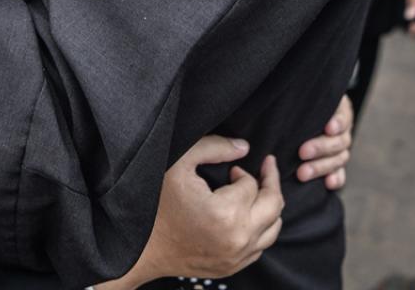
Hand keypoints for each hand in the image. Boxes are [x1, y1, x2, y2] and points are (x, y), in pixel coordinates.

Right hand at [98, 137, 282, 287]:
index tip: (231, 170)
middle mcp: (238, 238)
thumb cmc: (157, 204)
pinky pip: (260, 247)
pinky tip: (247, 217)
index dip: (242, 172)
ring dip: (269, 207)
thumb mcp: (179, 163)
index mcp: (226, 213)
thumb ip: (213, 146)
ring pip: (273, 228)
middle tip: (265, 169)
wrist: (141, 248)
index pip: (251, 185)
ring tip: (257, 192)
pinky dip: (260, 229)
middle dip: (270, 183)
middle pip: (274, 206)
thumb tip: (244, 148)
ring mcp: (236, 257)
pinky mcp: (232, 268)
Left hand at [297, 95, 352, 189]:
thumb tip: (283, 92)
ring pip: (338, 159)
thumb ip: (299, 95)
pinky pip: (340, 173)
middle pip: (339, 141)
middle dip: (320, 147)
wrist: (303, 111)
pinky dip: (336, 179)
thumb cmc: (299, 100)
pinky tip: (328, 184)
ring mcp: (340, 148)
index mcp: (338, 110)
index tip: (328, 128)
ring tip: (302, 173)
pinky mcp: (335, 164)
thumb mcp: (303, 93)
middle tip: (302, 152)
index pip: (343, 115)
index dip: (338, 122)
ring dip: (321, 167)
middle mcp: (341, 130)